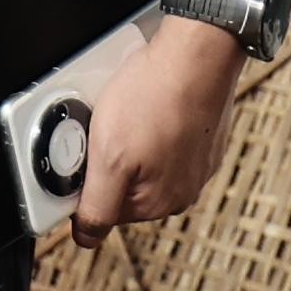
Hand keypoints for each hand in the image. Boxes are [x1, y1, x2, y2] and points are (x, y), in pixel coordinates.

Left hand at [68, 13, 240, 238]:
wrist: (197, 52)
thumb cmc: (154, 97)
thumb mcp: (108, 159)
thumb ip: (96, 206)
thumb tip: (86, 238)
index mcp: (157, 203)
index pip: (105, 209)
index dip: (88, 179)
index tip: (89, 151)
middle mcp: (182, 190)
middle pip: (126, 185)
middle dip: (111, 158)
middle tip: (108, 125)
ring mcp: (197, 162)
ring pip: (146, 159)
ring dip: (132, 138)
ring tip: (131, 108)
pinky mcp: (204, 135)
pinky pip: (166, 137)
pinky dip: (153, 121)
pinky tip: (148, 100)